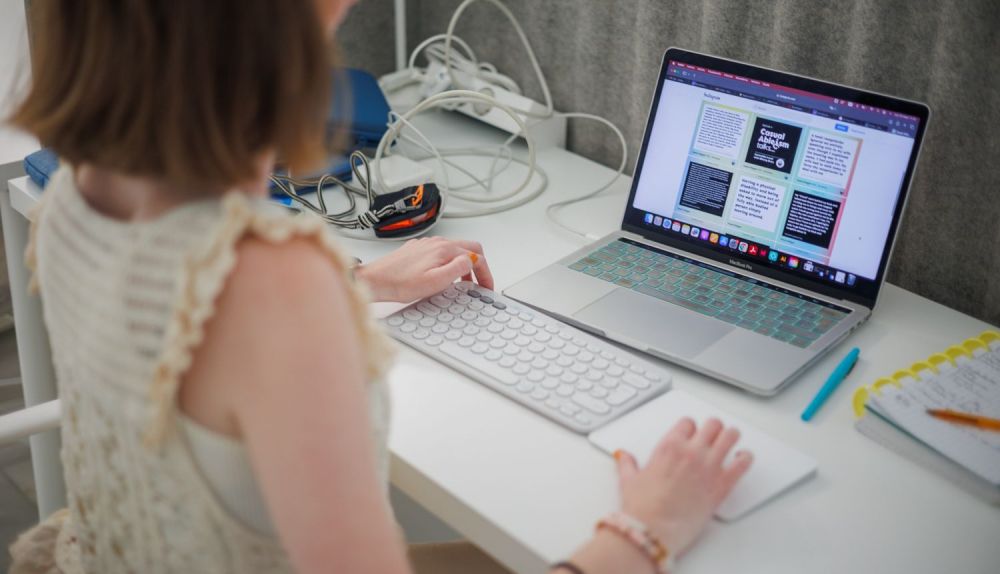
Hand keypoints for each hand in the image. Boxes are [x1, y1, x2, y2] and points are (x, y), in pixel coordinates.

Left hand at [354, 236, 493, 302]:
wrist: (375, 281)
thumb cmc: (400, 284)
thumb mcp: (435, 282)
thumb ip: (457, 269)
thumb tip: (470, 261)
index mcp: (444, 249)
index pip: (476, 256)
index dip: (486, 273)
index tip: (487, 287)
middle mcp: (437, 242)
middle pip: (468, 248)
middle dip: (478, 266)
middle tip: (479, 283)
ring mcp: (426, 244)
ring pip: (455, 250)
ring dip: (464, 265)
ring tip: (462, 284)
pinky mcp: (418, 250)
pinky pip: (441, 253)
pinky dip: (449, 263)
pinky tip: (443, 276)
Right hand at [614, 418, 752, 558]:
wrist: (653, 529)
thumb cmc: (642, 507)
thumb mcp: (629, 480)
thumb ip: (628, 464)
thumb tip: (624, 457)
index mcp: (669, 446)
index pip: (688, 422)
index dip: (690, 428)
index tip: (691, 435)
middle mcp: (691, 451)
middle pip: (712, 424)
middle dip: (713, 429)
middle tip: (712, 436)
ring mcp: (709, 466)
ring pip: (731, 435)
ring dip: (730, 437)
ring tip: (730, 443)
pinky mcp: (722, 485)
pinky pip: (743, 462)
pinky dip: (745, 458)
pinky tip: (742, 459)